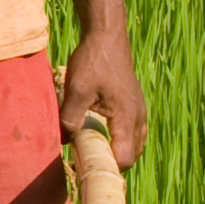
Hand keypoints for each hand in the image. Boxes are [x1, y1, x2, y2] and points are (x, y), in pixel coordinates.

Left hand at [58, 24, 146, 167]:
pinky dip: (120, 139)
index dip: (105, 168)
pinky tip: (101, 134)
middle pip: (131, 155)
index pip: (123, 158)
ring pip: (134, 144)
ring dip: (117, 151)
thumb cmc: (93, 60)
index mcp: (127, 117)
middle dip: (112, 163)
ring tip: (93, 151)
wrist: (107, 35)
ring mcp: (139, 110)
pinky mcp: (134, 104)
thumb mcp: (76, 89)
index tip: (86, 169)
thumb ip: (70, 118)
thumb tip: (65, 142)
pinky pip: (133, 132)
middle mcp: (138, 117)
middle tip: (87, 163)